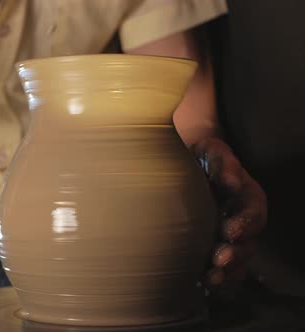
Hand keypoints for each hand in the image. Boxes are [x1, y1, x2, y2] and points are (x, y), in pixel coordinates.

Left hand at [192, 137, 267, 287]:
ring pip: (238, 260)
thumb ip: (223, 164)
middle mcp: (243, 220)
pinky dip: (217, 278)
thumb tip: (231, 183)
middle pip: (248, 242)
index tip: (231, 231)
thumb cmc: (201, 158)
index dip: (245, 223)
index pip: (253, 212)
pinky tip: (202, 282)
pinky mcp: (214, 248)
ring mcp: (230, 237)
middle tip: (219, 260)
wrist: (184, 167)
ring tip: (210, 278)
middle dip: (236, 254)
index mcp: (247, 196)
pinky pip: (224, 269)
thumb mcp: (212, 152)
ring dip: (227, 272)